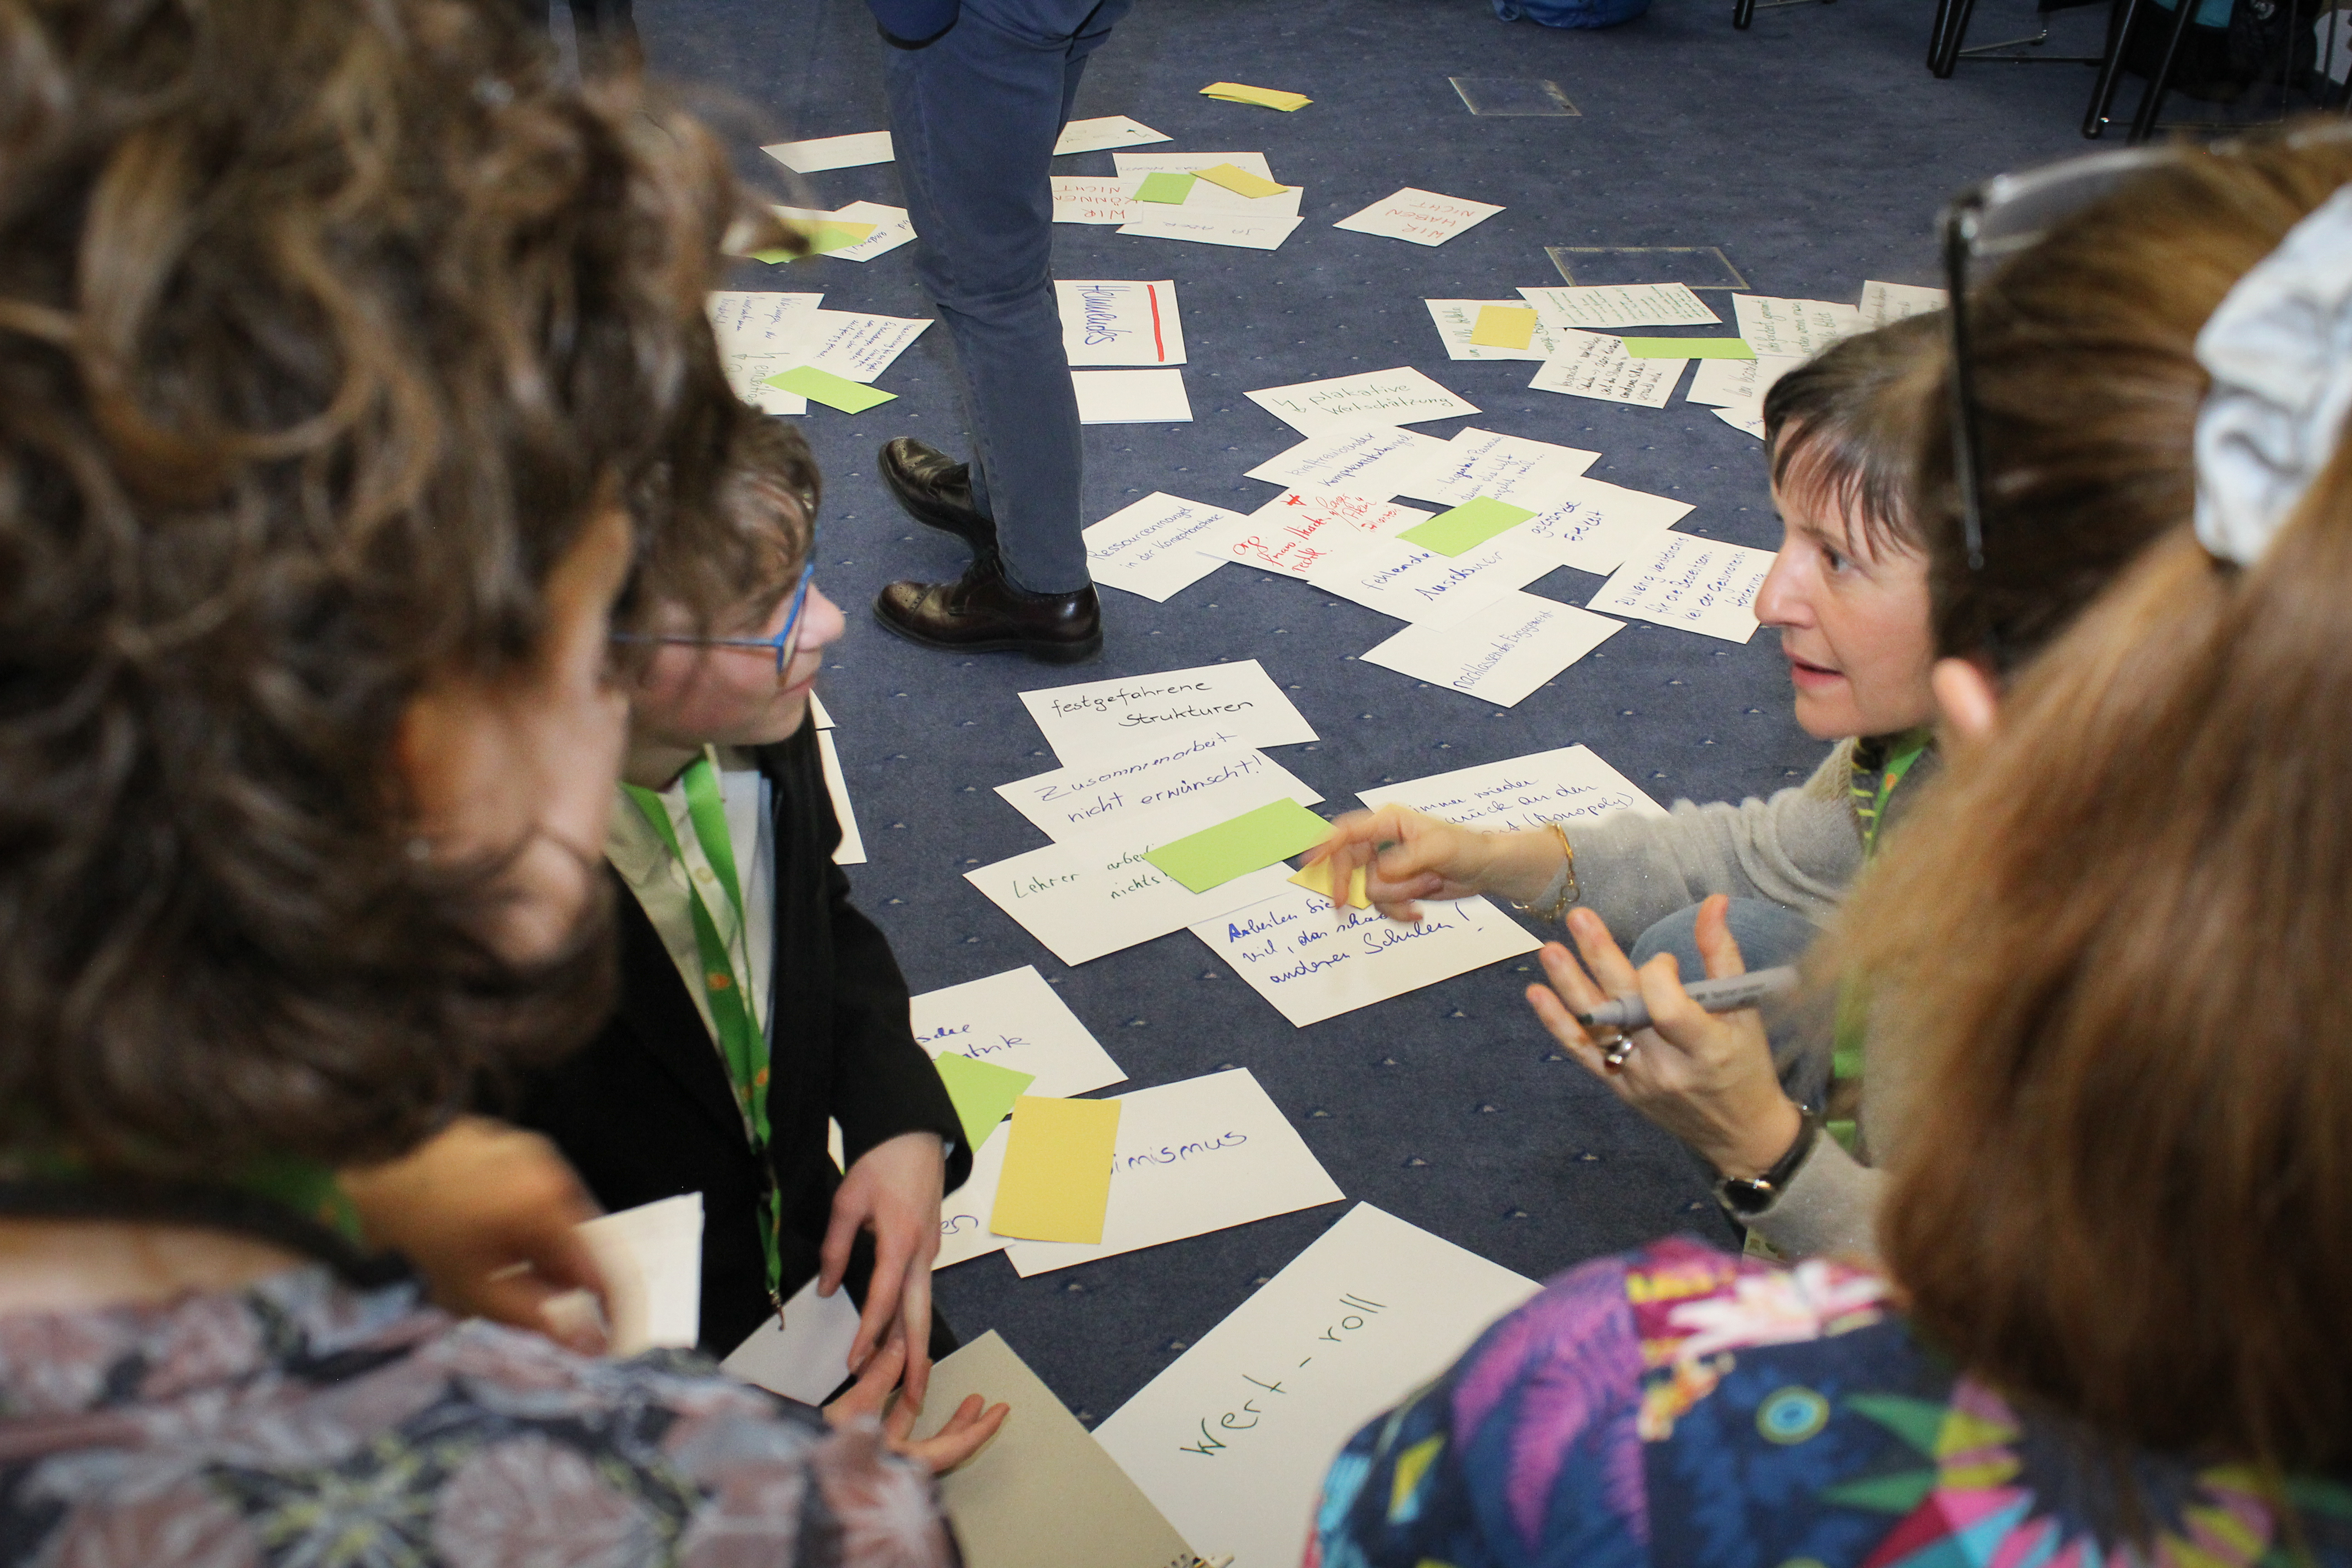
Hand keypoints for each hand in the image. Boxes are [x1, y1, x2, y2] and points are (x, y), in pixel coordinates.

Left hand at [340, 1117, 608, 1351]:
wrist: (368, 1159)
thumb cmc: (413, 1227)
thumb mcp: (474, 1290)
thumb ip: (538, 1318)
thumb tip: (588, 1342)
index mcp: (551, 1205)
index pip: (606, 1270)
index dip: (611, 1312)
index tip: (607, 1341)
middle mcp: (552, 1171)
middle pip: (580, 1245)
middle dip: (563, 1286)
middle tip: (531, 1316)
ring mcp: (530, 1153)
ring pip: (555, 1222)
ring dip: (538, 1256)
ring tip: (492, 1276)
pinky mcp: (508, 1146)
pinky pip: (533, 1197)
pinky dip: (520, 1227)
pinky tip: (481, 1242)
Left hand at [819, 1131, 945, 1405]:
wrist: (917, 1137)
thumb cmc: (882, 1162)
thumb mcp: (847, 1199)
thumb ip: (834, 1247)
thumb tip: (825, 1288)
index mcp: (900, 1239)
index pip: (883, 1297)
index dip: (869, 1333)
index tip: (855, 1363)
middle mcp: (921, 1253)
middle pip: (919, 1316)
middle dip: (915, 1361)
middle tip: (912, 1399)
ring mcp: (929, 1254)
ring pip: (923, 1309)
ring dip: (916, 1348)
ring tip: (911, 1386)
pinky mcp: (928, 1251)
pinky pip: (921, 1294)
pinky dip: (913, 1323)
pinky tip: (902, 1345)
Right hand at [825, 1333, 1007, 1473]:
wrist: (783, 1466)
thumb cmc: (815, 1451)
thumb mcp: (851, 1409)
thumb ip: (879, 1377)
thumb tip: (902, 1344)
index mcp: (899, 1464)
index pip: (952, 1449)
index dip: (979, 1429)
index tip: (1000, 1410)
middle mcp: (894, 1464)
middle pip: (940, 1444)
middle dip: (962, 1420)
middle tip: (980, 1399)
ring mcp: (880, 1457)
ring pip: (915, 1431)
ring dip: (928, 1402)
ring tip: (936, 1376)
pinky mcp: (864, 1447)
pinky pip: (892, 1425)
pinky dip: (900, 1402)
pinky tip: (907, 1380)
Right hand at [1306, 805, 1528, 920]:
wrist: (1487, 870)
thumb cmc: (1467, 848)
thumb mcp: (1438, 849)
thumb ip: (1404, 860)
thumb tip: (1378, 873)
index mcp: (1388, 822)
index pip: (1346, 832)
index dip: (1323, 846)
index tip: (1310, 863)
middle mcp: (1382, 842)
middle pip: (1347, 865)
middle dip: (1351, 885)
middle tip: (1343, 906)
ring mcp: (1388, 867)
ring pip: (1367, 890)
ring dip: (1395, 898)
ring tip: (1427, 888)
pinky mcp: (1396, 887)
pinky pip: (1382, 905)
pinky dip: (1399, 911)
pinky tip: (1418, 912)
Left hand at [1524, 896, 1802, 1179]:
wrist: (1738, 1134)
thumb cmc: (1747, 1065)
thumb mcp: (1745, 1011)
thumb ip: (1723, 955)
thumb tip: (1714, 901)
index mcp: (1707, 1047)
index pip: (1669, 1008)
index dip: (1660, 975)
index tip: (1665, 960)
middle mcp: (1667, 1066)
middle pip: (1626, 1007)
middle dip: (1601, 958)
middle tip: (1579, 917)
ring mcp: (1637, 1078)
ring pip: (1596, 1027)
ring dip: (1569, 986)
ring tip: (1549, 950)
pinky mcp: (1618, 1086)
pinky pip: (1583, 1053)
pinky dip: (1557, 1024)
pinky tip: (1537, 993)